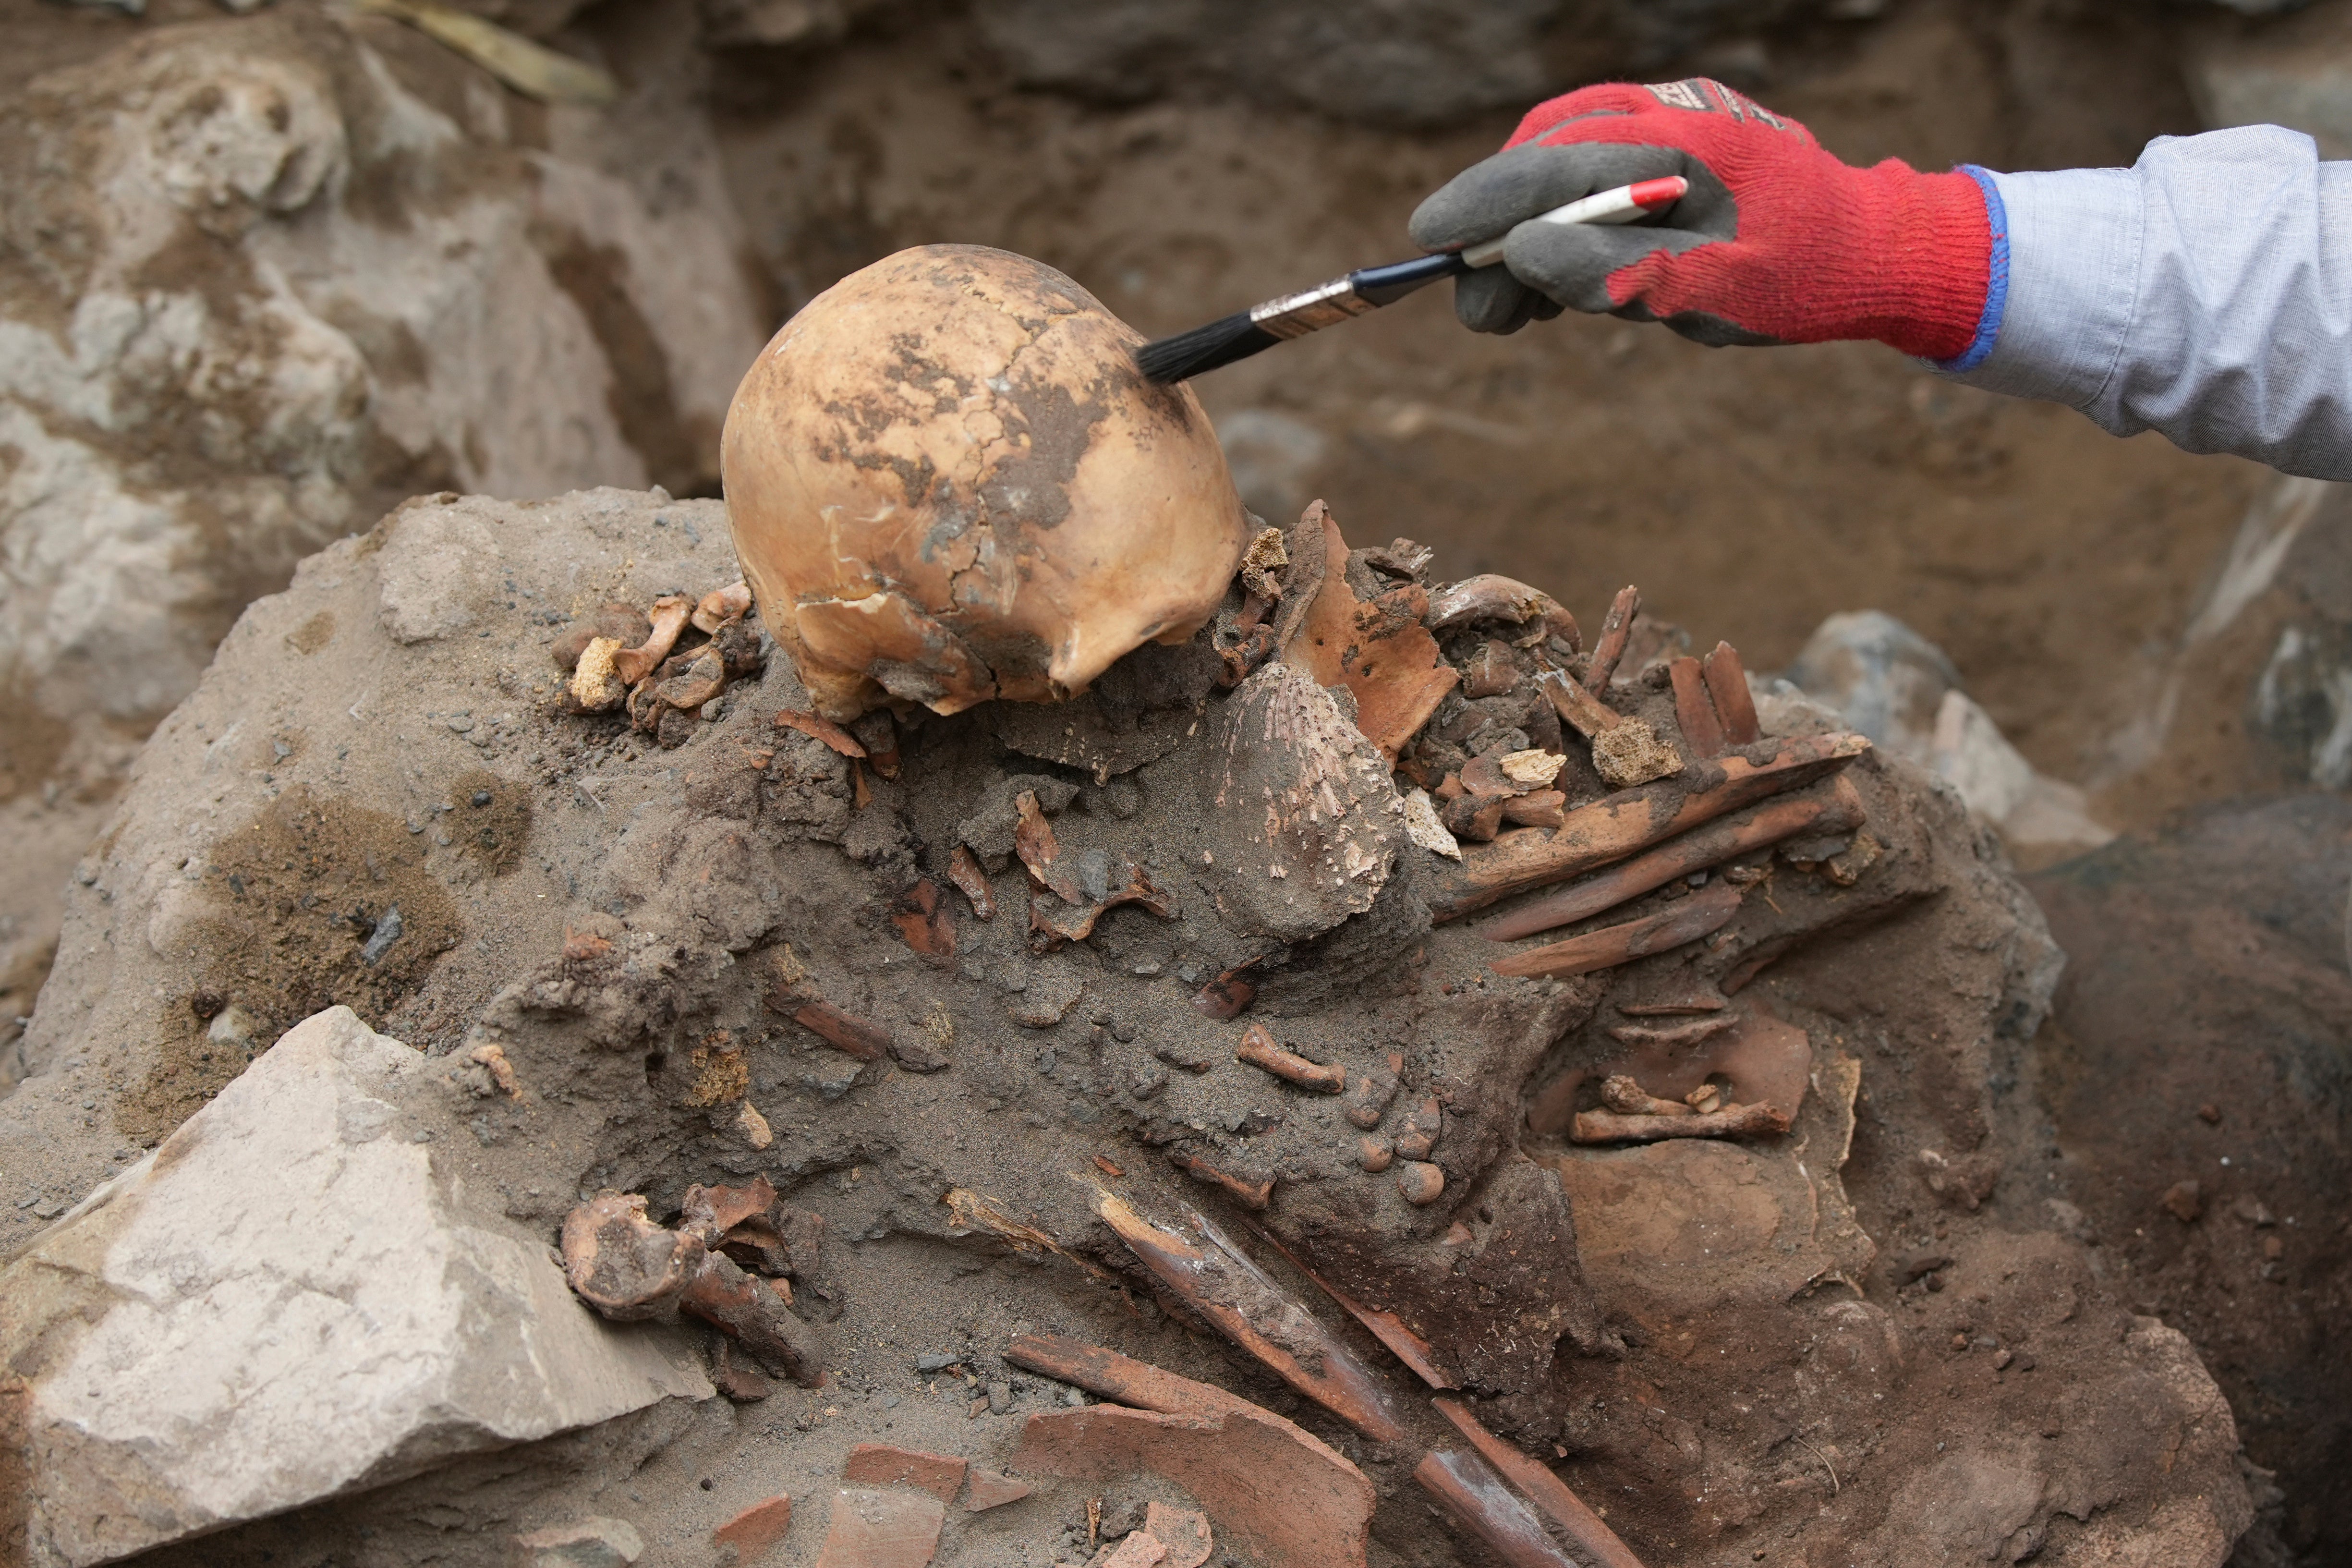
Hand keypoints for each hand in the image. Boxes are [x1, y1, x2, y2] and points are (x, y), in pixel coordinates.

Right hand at [1410, 78, 1996, 361]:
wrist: (1873, 252)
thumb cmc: (1805, 276)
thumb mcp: (1718, 292)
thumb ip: (1621, 273)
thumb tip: (1525, 254)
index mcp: (1686, 141)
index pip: (1559, 159)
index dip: (1487, 199)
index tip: (1430, 236)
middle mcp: (1669, 116)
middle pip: (1546, 153)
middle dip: (1498, 229)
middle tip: (1478, 310)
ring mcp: (1665, 126)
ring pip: (1559, 163)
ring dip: (1523, 234)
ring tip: (1511, 311)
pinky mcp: (1663, 150)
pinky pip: (1587, 174)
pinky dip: (1555, 224)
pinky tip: (1548, 281)